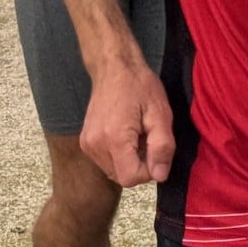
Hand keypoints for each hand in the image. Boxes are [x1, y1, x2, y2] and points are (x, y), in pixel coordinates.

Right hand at [82, 57, 174, 187]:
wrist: (113, 68)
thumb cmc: (139, 86)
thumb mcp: (160, 113)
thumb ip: (162, 147)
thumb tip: (160, 176)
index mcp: (114, 138)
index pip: (131, 178)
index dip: (149, 170)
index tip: (154, 149)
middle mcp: (95, 145)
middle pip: (122, 177)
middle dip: (139, 165)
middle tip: (146, 137)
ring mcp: (87, 144)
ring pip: (114, 172)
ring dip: (129, 160)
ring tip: (135, 134)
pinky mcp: (85, 142)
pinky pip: (106, 162)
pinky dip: (118, 155)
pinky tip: (124, 134)